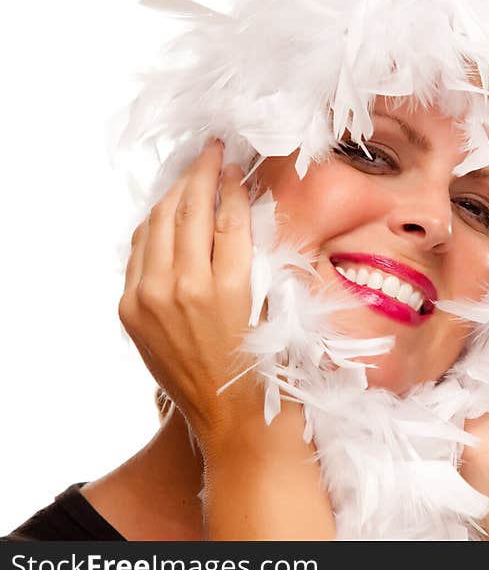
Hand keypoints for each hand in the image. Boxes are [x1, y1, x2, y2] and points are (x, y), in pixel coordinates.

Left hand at [118, 139, 265, 452]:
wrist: (235, 418)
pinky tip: (168, 213)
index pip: (227, 215)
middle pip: (188, 210)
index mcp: (229, 287)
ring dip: (174, 194)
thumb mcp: (276, 305)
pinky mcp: (131, 311)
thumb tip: (244, 207)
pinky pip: (138, 252)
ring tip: (190, 175)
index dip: (232, 183)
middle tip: (211, 150)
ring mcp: (150, 299)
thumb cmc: (268, 364)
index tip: (235, 162)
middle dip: (200, 174)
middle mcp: (183, 288)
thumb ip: (259, 255)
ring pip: (157, 225)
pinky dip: (153, 226)